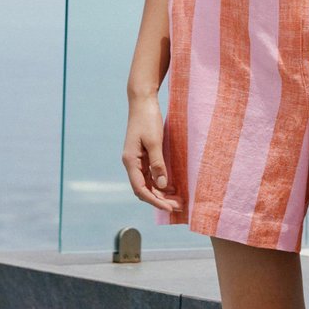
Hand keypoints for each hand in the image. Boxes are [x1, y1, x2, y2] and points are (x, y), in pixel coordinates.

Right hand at [122, 95, 182, 213]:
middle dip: (160, 199)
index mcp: (130, 161)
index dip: (155, 201)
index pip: (141, 189)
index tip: (169, 208)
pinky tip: (172, 186)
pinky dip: (161, 182)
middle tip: (178, 206)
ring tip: (178, 199)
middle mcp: (132, 163)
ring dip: (161, 192)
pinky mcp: (143, 154)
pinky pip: (151, 174)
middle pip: (144, 189)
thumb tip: (161, 185)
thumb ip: (158, 163)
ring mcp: (137, 159)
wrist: (143, 101)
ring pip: (148, 183)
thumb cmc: (147, 118)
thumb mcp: (154, 141)